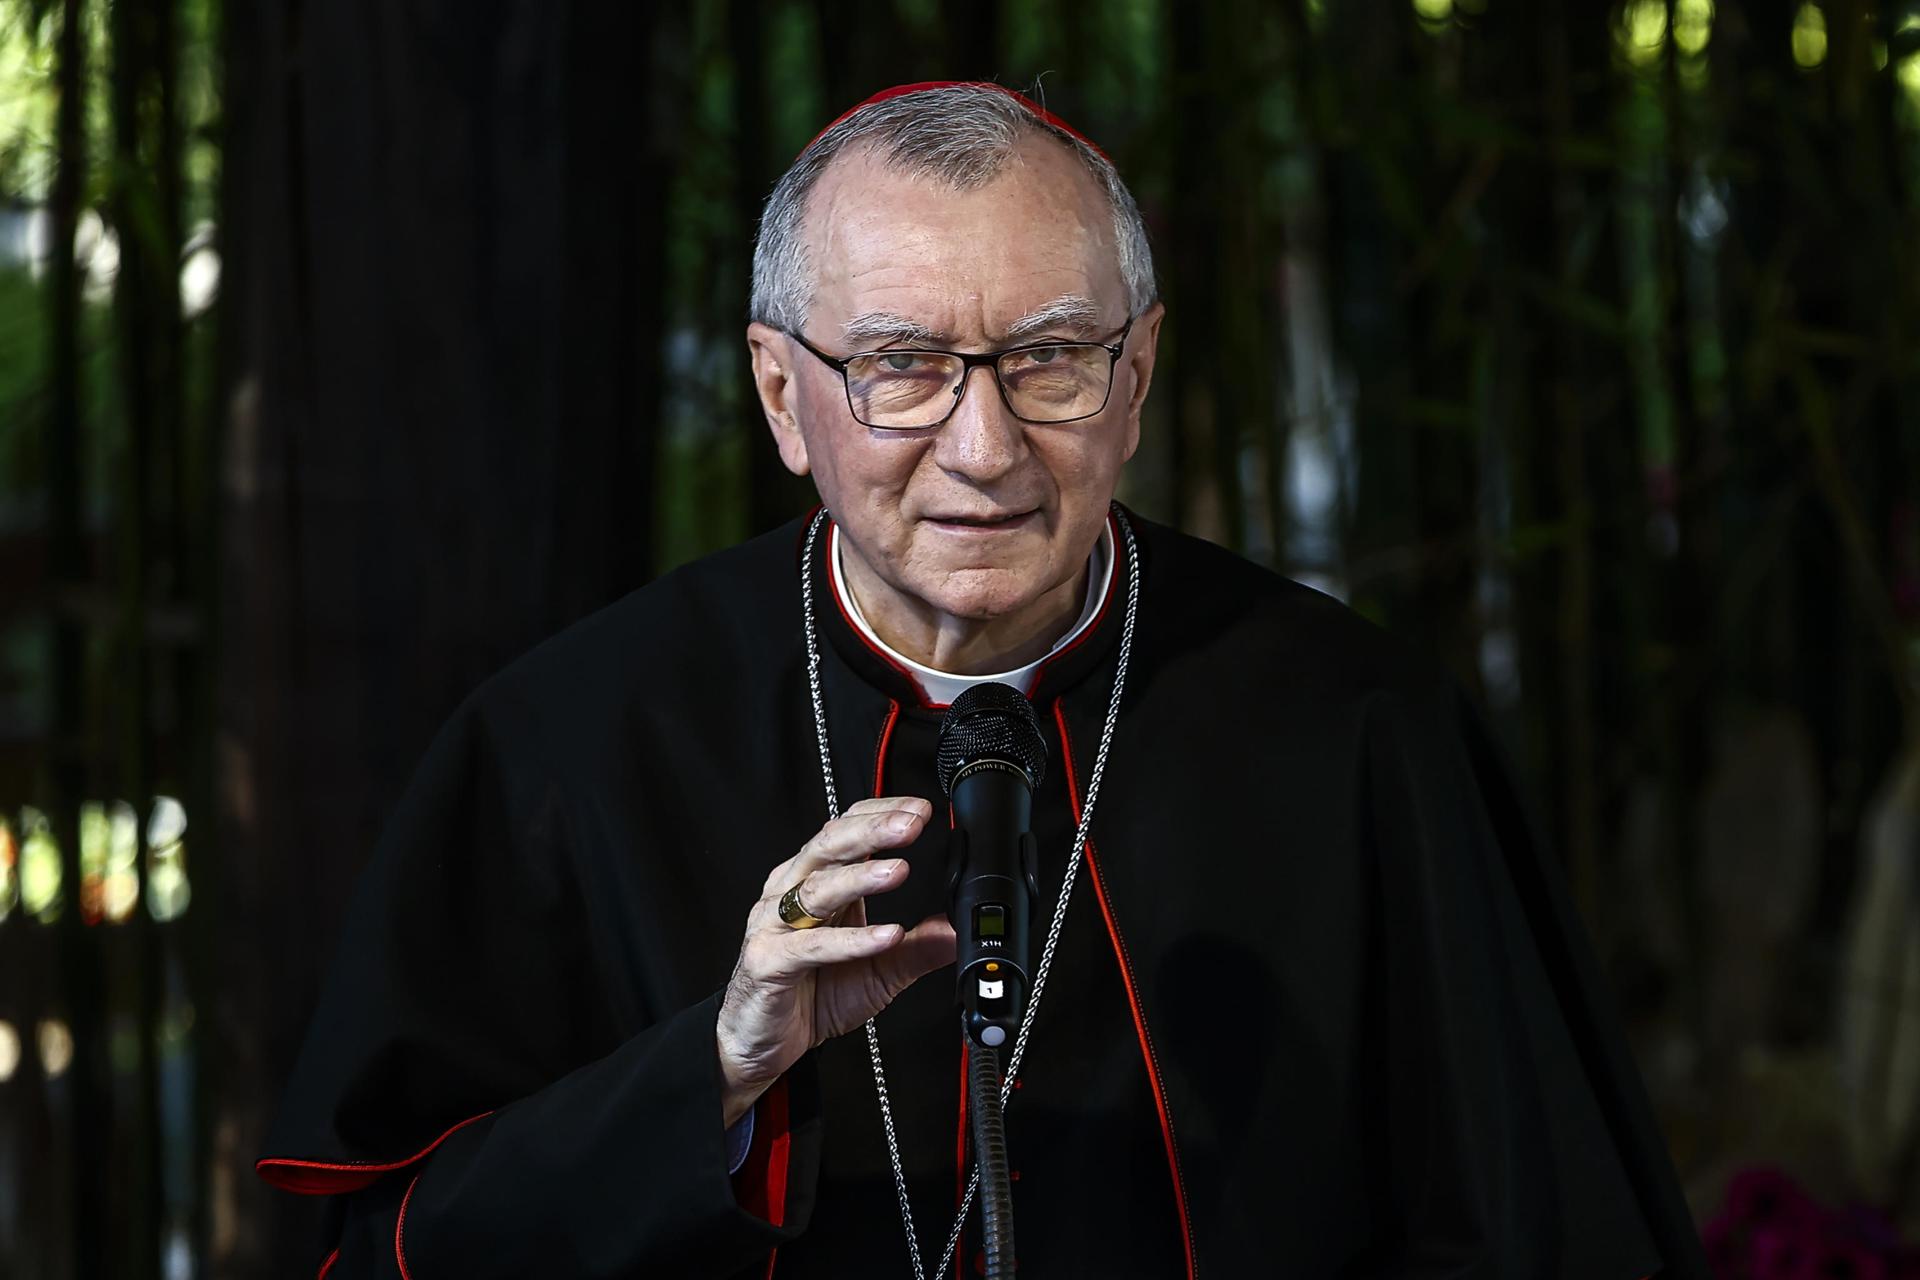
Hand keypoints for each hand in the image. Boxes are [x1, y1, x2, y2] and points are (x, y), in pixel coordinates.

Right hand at [716, 797, 956, 1125]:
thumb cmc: (810, 995)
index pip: (846, 828)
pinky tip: (885, 935)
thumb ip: (918, 948)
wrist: (760, 1042)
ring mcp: (775, 925)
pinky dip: (851, 940)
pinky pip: (811, 947)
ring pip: (817, 888)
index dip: (880, 813)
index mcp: (818, 882)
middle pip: (830, 845)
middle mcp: (792, 892)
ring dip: (861, 877)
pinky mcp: (768, 961)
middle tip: (913, 824)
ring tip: (900, 870)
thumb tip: (959, 930)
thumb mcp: (879, 971)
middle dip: (873, 830)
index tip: (921, 810)